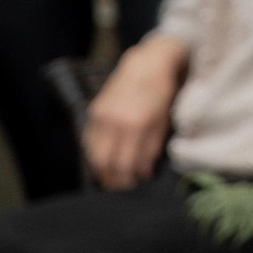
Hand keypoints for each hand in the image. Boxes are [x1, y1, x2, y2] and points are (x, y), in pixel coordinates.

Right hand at [84, 34, 185, 189]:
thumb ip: (152, 149)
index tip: (132, 188)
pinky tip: (103, 160)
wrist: (146, 63)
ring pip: (92, 155)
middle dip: (111, 181)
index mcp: (135, 125)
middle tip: (120, 188)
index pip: (123, 166)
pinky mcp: (93, 111)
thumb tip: (143, 175)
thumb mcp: (164, 121)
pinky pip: (88, 141)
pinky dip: (94, 154)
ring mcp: (100, 116)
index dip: (126, 182)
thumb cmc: (161, 93)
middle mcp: (114, 122)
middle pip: (104, 165)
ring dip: (100, 170)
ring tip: (111, 177)